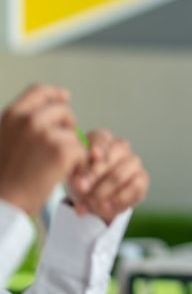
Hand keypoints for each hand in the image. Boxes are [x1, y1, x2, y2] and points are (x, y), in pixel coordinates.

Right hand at [0, 84, 85, 215]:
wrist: (2, 203)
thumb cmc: (4, 177)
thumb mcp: (4, 138)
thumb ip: (24, 123)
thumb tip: (59, 101)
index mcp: (12, 115)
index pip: (39, 90)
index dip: (55, 93)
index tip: (64, 97)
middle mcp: (28, 120)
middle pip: (63, 110)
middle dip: (67, 126)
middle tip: (61, 145)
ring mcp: (46, 133)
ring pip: (74, 133)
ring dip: (72, 148)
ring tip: (55, 165)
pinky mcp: (62, 150)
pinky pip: (82, 150)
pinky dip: (78, 163)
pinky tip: (63, 173)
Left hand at [68, 129, 148, 223]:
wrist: (93, 198)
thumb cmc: (82, 179)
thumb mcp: (74, 173)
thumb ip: (77, 173)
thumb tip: (80, 182)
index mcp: (102, 139)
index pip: (102, 138)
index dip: (97, 147)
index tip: (91, 155)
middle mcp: (121, 147)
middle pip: (112, 155)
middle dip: (95, 174)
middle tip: (81, 188)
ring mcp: (134, 162)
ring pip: (121, 174)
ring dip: (104, 191)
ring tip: (91, 203)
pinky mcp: (143, 179)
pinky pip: (134, 188)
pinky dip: (119, 200)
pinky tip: (106, 208)